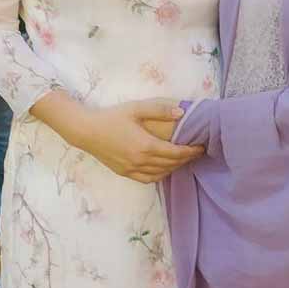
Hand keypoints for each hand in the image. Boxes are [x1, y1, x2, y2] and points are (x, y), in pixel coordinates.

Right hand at [77, 98, 203, 183]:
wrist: (86, 130)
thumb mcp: (136, 108)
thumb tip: (181, 113)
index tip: (201, 147)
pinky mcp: (125, 173)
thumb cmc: (112, 117)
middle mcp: (140, 161)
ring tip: (183, 159)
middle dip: (186, 159)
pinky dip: (160, 175)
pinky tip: (164, 168)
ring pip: (161, 173)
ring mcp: (132, 169)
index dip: (191, 151)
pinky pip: (148, 179)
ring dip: (174, 167)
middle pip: (170, 164)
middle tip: (197, 152)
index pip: (176, 153)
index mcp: (145, 145)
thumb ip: (160, 109)